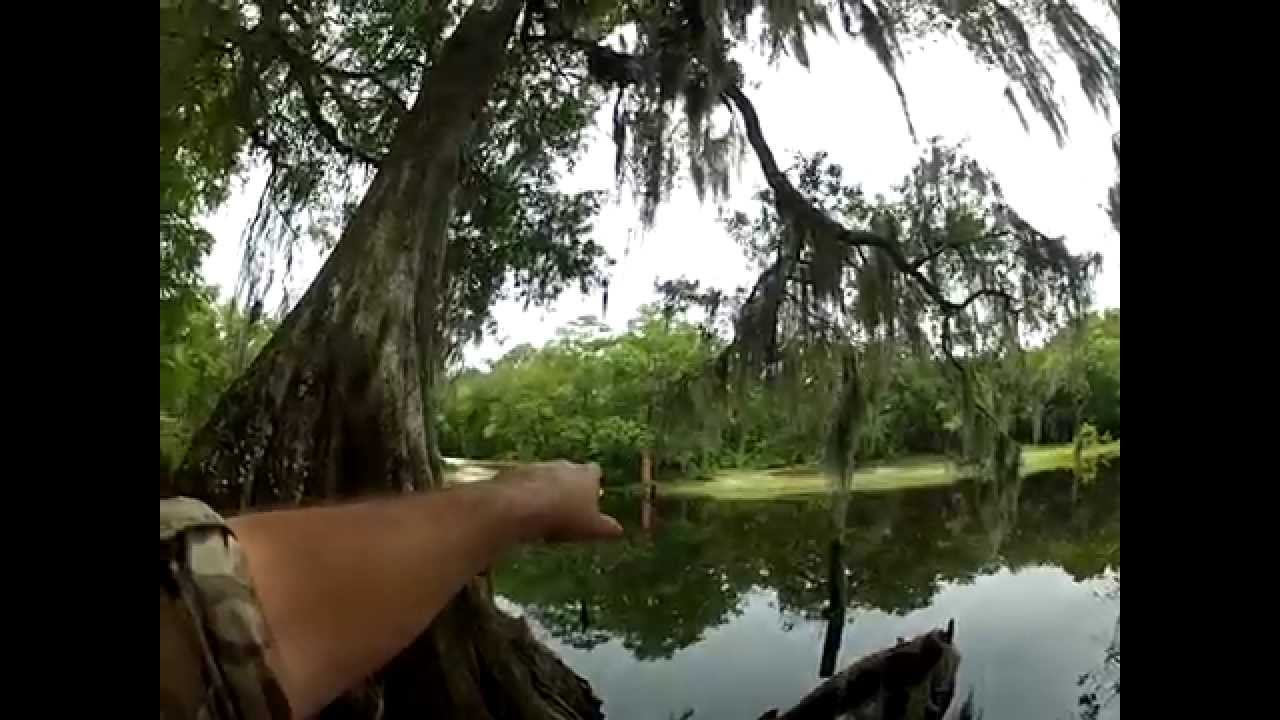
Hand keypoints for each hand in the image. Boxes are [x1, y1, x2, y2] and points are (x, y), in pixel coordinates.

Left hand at [497, 461, 623, 542]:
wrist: (520, 506)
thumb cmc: (564, 516)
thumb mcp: (590, 528)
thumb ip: (606, 528)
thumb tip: (619, 530)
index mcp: (586, 475)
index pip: (595, 472)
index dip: (594, 483)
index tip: (592, 495)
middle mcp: (564, 465)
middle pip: (570, 471)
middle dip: (570, 485)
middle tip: (568, 506)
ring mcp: (539, 466)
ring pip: (547, 476)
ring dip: (547, 489)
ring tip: (545, 512)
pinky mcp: (517, 472)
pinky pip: (525, 482)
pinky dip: (526, 493)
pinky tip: (524, 511)